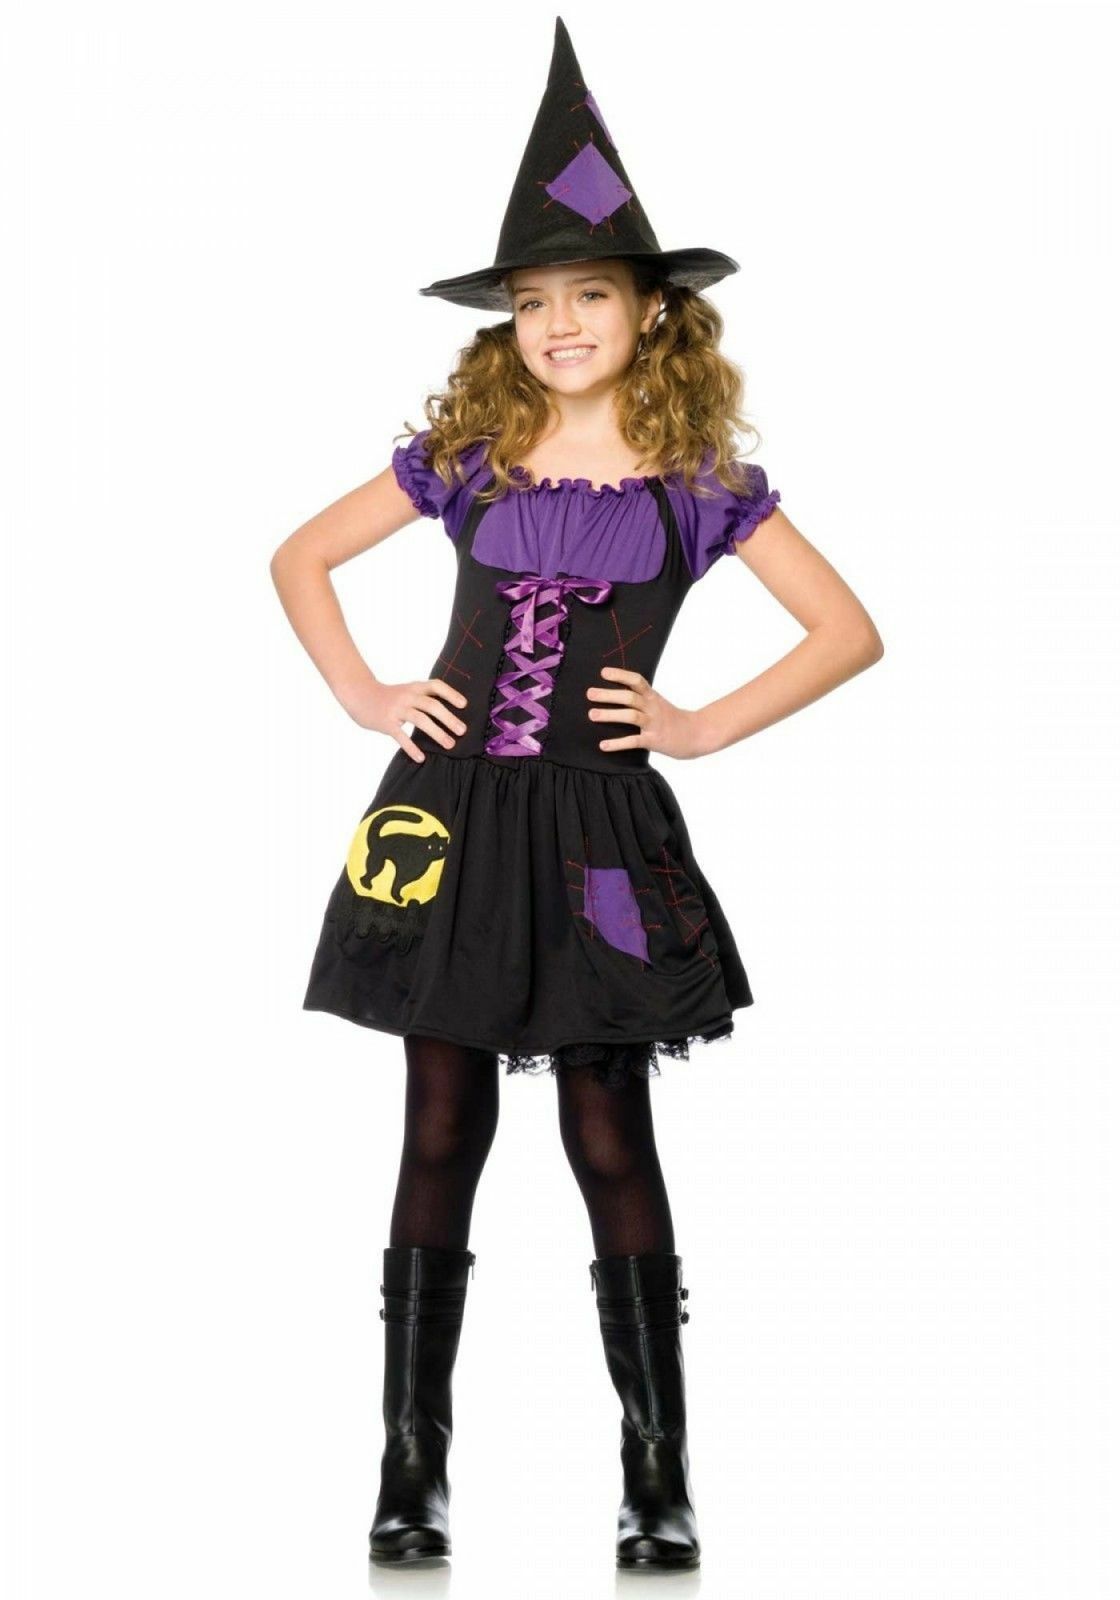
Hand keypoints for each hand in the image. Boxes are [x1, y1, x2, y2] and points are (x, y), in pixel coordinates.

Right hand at [343, 677, 467, 763]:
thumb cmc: (387, 697)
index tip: (464, 705)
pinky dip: (412, 747)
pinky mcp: (386, 722)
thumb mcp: (406, 691)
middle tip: (462, 731)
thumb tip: (447, 713)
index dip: (451, 694)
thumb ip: (422, 698)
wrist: (359, 694)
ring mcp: (396, 709)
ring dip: (437, 732)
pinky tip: (421, 758)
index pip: (436, 686)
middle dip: (449, 718)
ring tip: (450, 745)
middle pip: (432, 705)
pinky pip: (401, 736)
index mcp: (414, 687)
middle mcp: (407, 696)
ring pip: (420, 719)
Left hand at [587, 667, 709, 759]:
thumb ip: (640, 699)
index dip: (620, 675)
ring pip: (631, 716)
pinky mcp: (654, 741)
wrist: (696, 735)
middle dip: (609, 694)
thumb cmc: (671, 719)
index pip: (636, 681)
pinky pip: (634, 741)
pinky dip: (617, 744)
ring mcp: (654, 724)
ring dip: (610, 715)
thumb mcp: (658, 703)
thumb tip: (615, 694)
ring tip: (591, 714)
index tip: (603, 672)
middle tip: (589, 693)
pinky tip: (603, 745)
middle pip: (630, 697)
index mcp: (652, 697)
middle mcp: (653, 707)